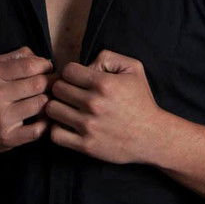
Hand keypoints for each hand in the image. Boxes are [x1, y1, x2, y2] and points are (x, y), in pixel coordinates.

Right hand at [0, 45, 56, 153]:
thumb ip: (17, 57)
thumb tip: (43, 59)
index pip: (31, 65)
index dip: (45, 66)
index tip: (47, 69)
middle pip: (39, 84)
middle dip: (50, 83)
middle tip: (51, 85)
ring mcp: (1, 118)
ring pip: (41, 104)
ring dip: (48, 102)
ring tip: (45, 100)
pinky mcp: (7, 138)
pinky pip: (38, 130)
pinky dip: (46, 124)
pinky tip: (41, 119)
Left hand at [45, 49, 159, 163]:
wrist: (152, 136)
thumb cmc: (141, 100)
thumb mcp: (133, 68)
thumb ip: (107, 57)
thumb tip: (86, 65)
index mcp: (104, 83)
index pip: (67, 70)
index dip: (70, 72)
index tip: (76, 78)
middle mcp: (94, 104)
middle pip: (57, 88)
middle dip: (62, 87)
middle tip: (70, 93)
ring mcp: (89, 126)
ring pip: (52, 109)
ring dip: (57, 107)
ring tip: (67, 108)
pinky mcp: (86, 146)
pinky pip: (55, 134)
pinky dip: (57, 128)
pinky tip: (67, 125)